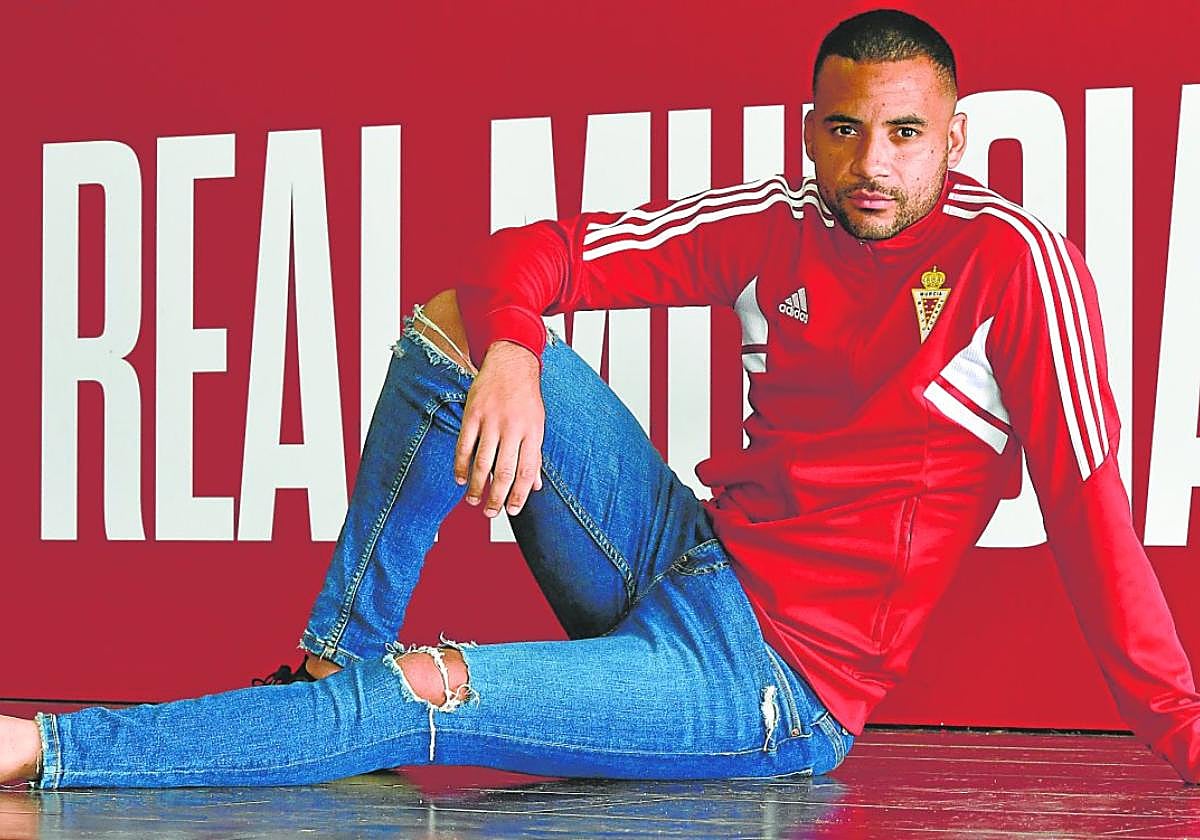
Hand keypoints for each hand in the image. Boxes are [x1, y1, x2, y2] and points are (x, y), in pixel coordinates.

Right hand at [454, 341, 543, 516]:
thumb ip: (534, 455)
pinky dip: (461, 466)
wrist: (511, 362)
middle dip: (497, 497)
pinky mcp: (473, 414)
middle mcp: (513, 428)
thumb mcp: (537, 425)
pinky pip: (464, 445)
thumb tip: (535, 485)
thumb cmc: (526, 398)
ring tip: (475, 501)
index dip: (520, 495)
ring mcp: (491, 421)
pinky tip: (461, 479)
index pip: (526, 472)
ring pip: (483, 462)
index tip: (513, 510)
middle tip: (491, 512)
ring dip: (477, 486)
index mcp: (533, 432)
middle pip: (504, 471)